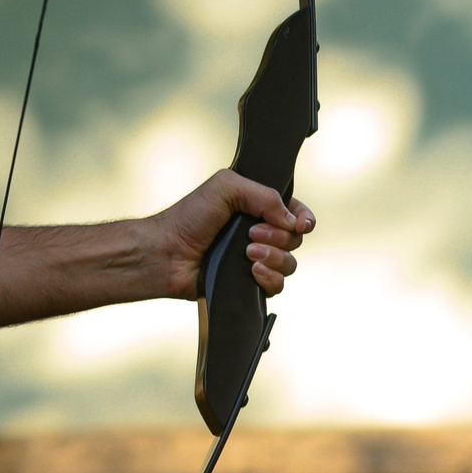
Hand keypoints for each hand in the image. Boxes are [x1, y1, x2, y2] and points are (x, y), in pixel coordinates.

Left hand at [151, 170, 314, 297]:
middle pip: (295, 239)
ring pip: (289, 264)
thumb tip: (292, 218)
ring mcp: (254, 259)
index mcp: (255, 207)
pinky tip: (251, 271)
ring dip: (273, 257)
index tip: (301, 223)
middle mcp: (258, 232)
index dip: (303, 218)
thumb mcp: (226, 187)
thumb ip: (264, 195)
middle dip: (279, 236)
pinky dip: (269, 278)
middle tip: (252, 233)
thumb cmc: (188, 219)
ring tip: (248, 253)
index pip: (295, 212)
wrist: (168, 253)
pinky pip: (277, 285)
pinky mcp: (249, 282)